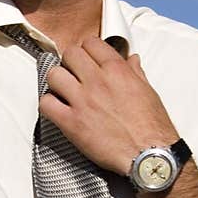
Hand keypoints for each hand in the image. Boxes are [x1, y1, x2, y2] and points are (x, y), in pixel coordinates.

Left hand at [38, 37, 178, 175]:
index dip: (87, 51)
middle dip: (70, 63)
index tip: (87, 61)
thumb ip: (135, 72)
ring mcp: (82, 101)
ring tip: (64, 92)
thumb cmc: (151, 126)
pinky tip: (58, 110)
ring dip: (57, 82)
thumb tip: (132, 59)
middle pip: (70, 54)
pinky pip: (46, 104)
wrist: (148, 155)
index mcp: (117, 70)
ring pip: (54, 75)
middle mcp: (97, 81)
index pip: (91, 43)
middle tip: (74, 75)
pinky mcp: (71, 123)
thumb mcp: (148, 91)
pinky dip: (48, 105)